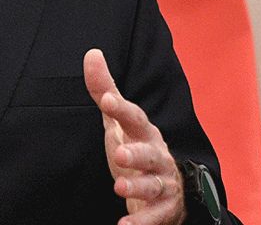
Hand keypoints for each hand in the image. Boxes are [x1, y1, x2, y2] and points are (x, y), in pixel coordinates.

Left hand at [84, 49, 185, 224]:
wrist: (168, 189)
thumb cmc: (137, 148)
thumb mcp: (118, 122)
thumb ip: (105, 91)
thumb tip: (91, 52)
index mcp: (144, 132)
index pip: (134, 117)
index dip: (121, 107)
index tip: (105, 99)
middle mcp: (158, 155)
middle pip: (149, 152)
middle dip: (136, 153)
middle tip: (118, 154)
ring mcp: (164, 182)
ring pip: (153, 184)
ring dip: (137, 186)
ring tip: (118, 187)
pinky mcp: (165, 208)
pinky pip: (155, 216)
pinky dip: (142, 222)